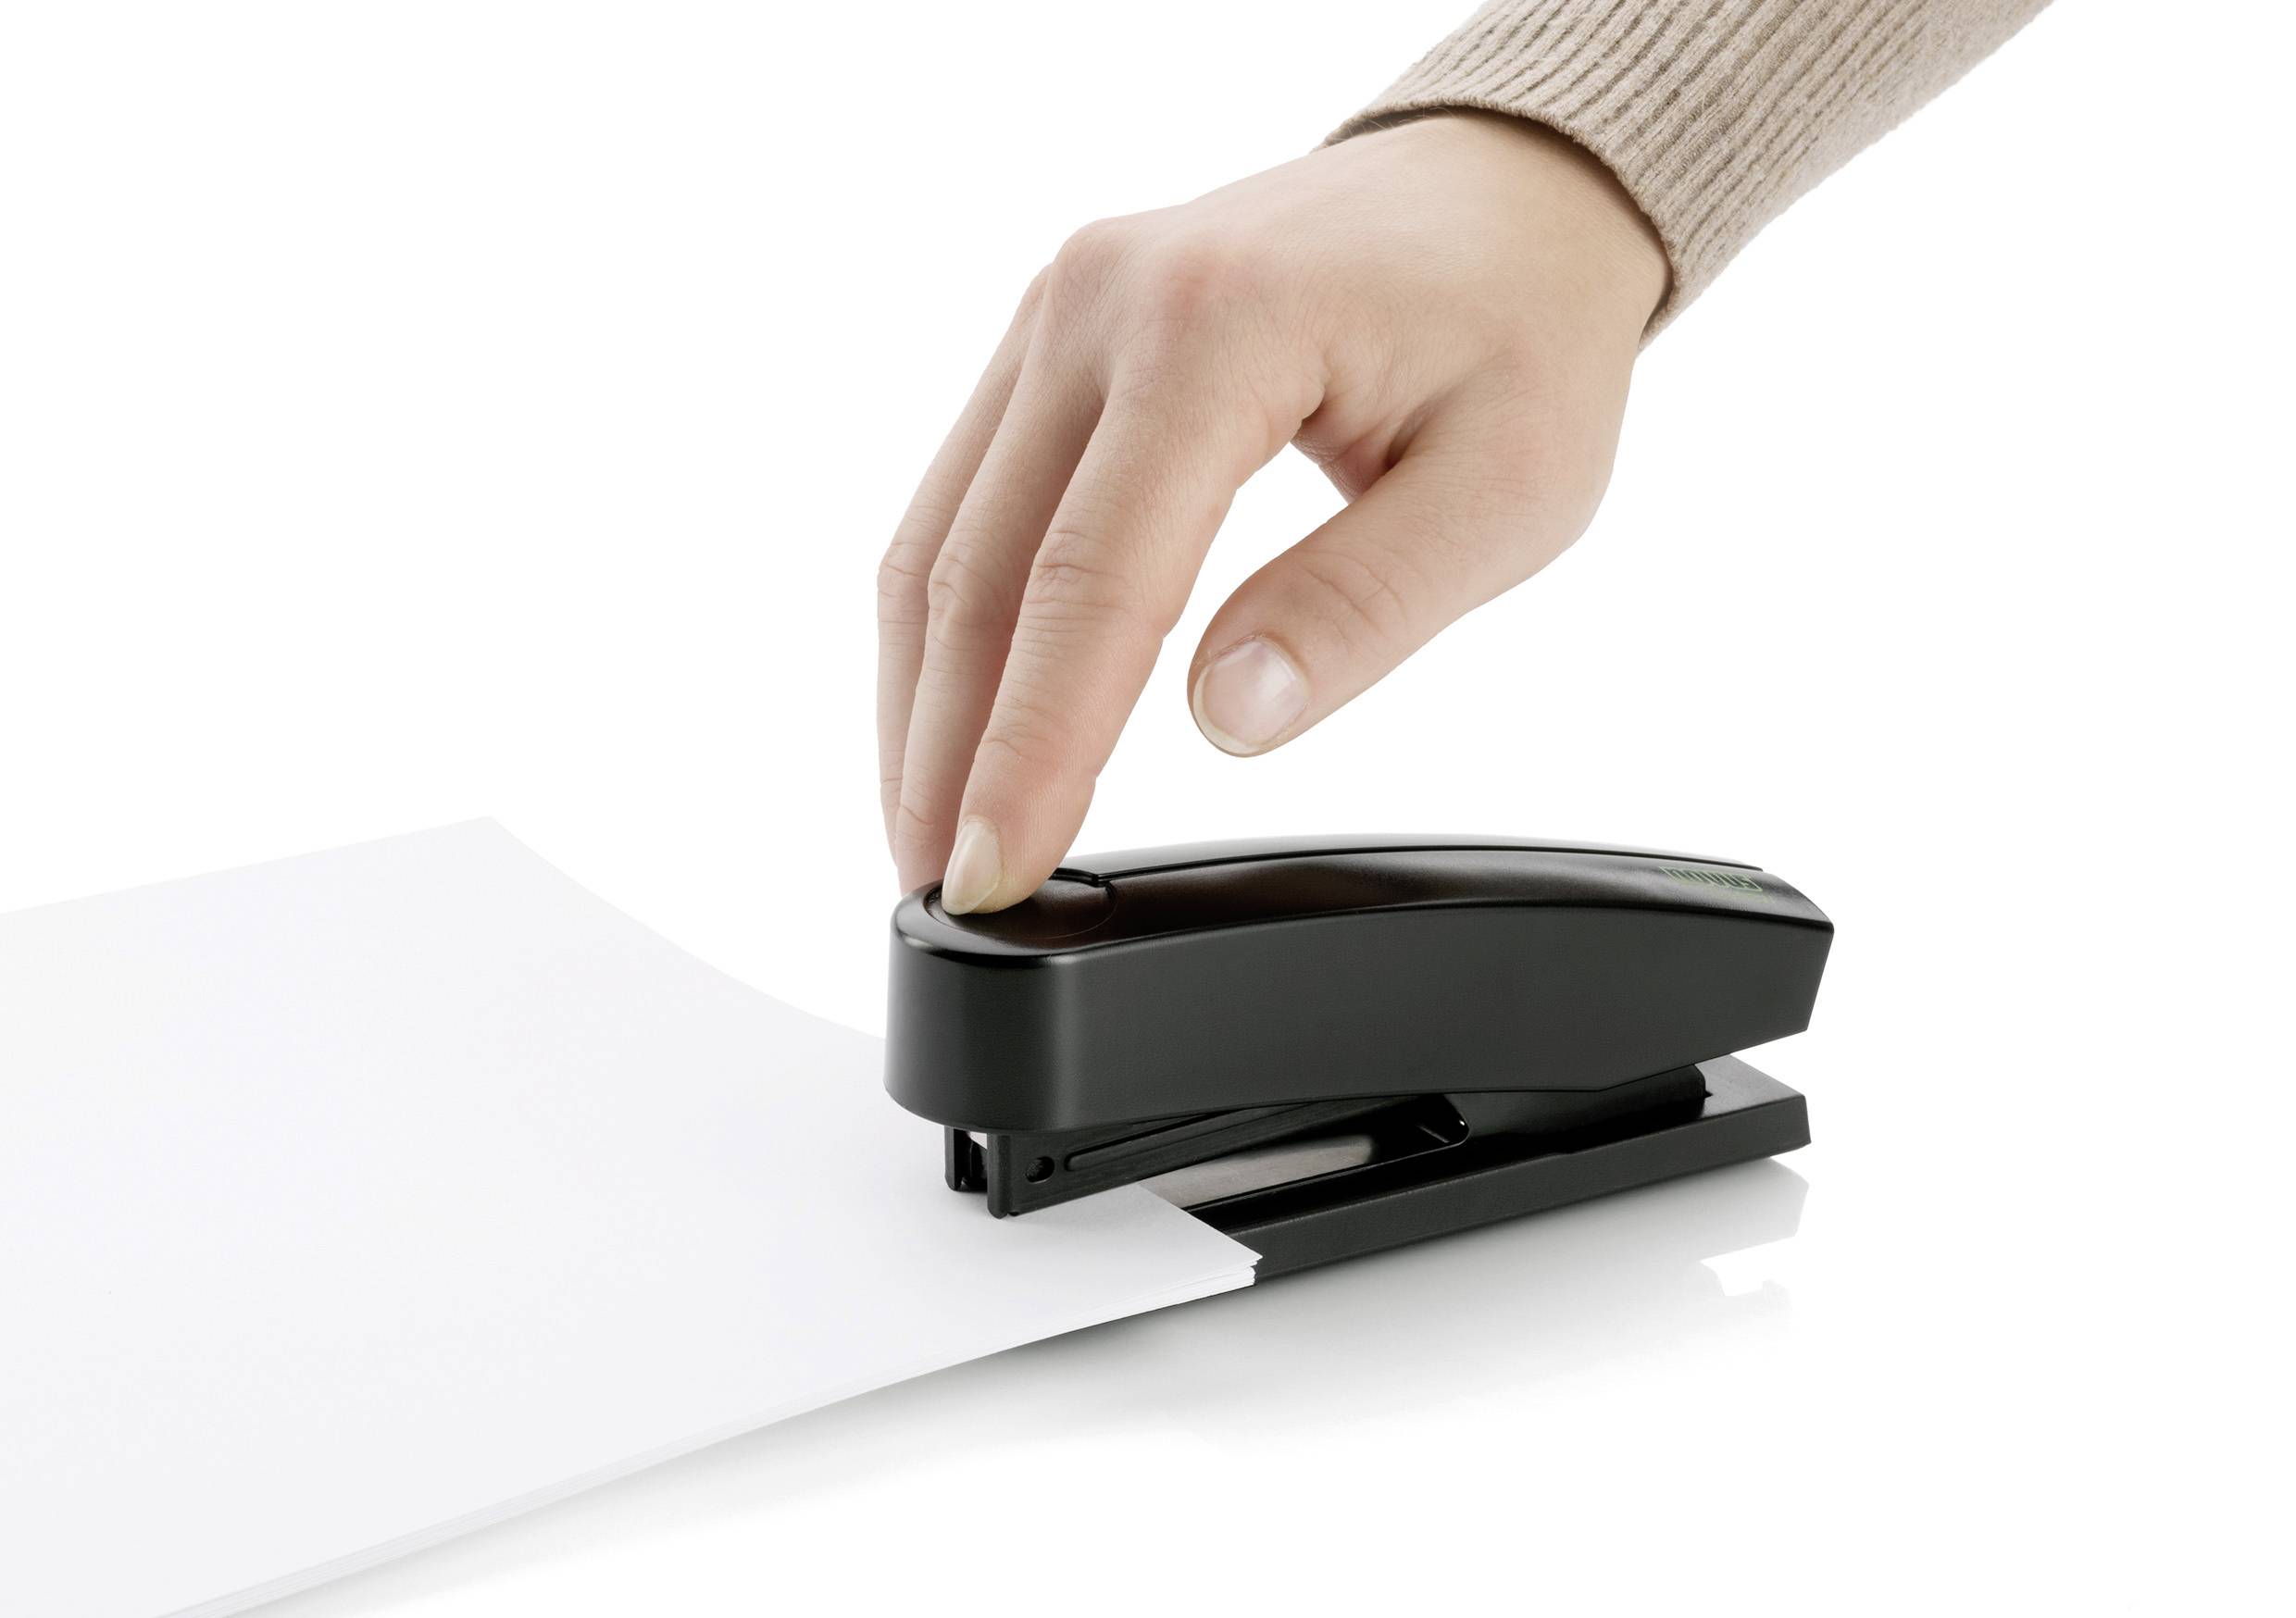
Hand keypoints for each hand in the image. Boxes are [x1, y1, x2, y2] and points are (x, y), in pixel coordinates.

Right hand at [877, 112, 1667, 911]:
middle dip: (948, 750)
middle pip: (980, 569)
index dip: (1034, 747)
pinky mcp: (1049, 341)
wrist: (1504, 191)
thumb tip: (1226, 717)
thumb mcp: (1506, 487)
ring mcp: (1059, 311)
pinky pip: (964, 499)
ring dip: (924, 700)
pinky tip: (954, 716)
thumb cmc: (1520, 325)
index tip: (1001, 869)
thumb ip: (1362, 602)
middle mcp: (1102, 301)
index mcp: (1218, 325)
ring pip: (940, 540)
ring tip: (930, 831)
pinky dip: (950, 623)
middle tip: (946, 888)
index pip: (1092, 580)